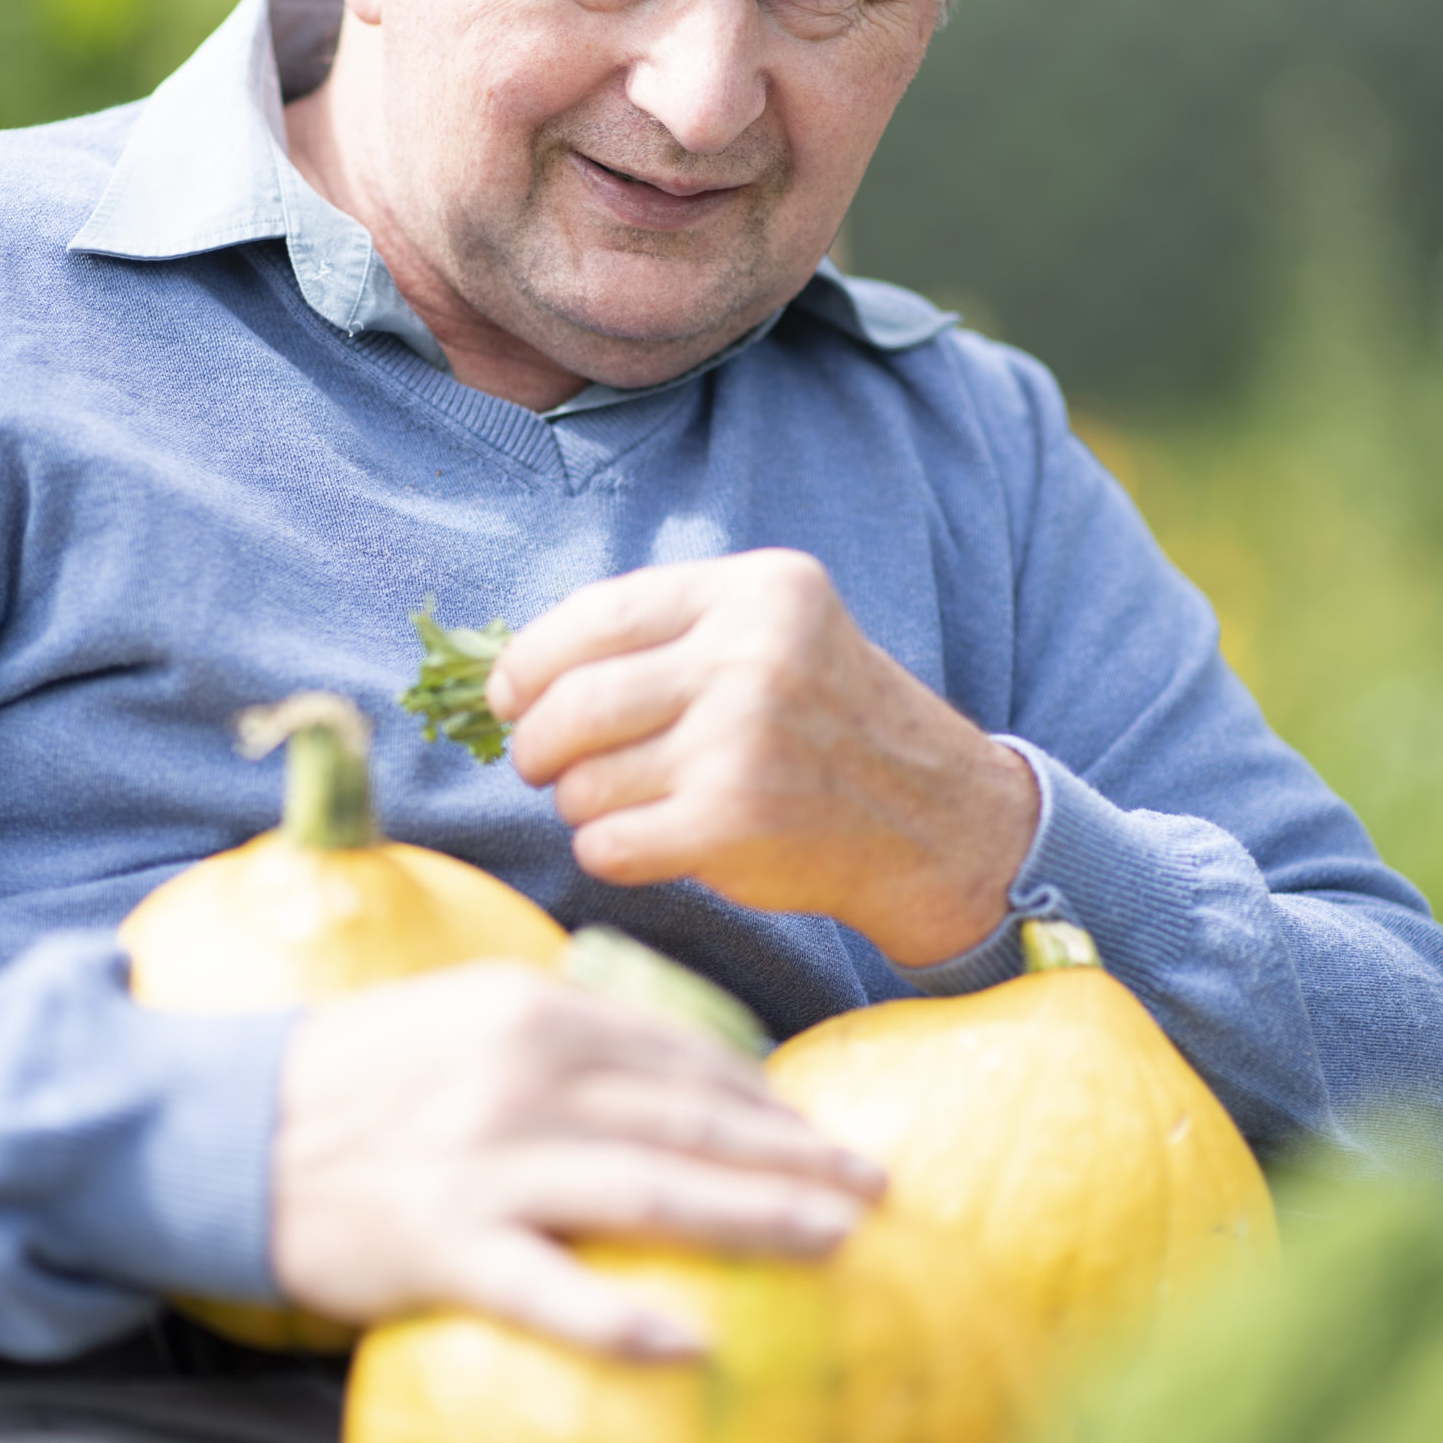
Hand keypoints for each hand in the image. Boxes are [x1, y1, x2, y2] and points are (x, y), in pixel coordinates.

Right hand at [271, 960, 881, 1357]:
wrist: (221, 1126)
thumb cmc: (353, 1075)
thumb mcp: (463, 1014)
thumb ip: (561, 1032)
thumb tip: (660, 1069)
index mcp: (534, 1014)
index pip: (679, 1058)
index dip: (760, 1099)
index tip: (817, 1133)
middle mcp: (524, 1079)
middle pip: (690, 1121)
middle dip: (795, 1156)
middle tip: (877, 1186)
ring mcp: (487, 1165)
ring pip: (652, 1193)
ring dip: (757, 1218)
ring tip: (838, 1242)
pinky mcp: (442, 1247)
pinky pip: (549, 1292)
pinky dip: (623, 1322)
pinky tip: (696, 1345)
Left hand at [488, 552, 1038, 966]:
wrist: (933, 820)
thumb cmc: (824, 725)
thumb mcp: (772, 634)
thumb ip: (666, 631)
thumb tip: (514, 667)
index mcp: (757, 592)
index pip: (595, 616)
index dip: (528, 663)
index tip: (510, 696)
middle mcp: (753, 657)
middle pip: (572, 704)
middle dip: (536, 745)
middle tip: (544, 764)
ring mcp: (745, 742)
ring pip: (582, 783)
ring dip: (581, 805)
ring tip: (626, 802)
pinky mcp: (735, 824)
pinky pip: (607, 844)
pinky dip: (609, 851)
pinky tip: (649, 841)